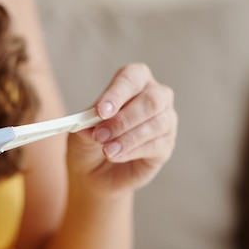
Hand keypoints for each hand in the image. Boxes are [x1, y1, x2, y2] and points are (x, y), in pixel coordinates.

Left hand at [67, 63, 177, 196]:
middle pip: (151, 100)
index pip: (132, 77)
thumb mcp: (82, 129)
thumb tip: (89, 125)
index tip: (100, 111)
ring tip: (106, 150)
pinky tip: (115, 156)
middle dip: (123, 119)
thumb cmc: (91, 140)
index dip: (116, 93)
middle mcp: (156, 97)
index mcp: (135, 81)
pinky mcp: (166, 145)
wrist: (95, 170)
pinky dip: (131, 152)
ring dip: (126, 138)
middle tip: (100, 135)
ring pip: (156, 124)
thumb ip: (87, 123)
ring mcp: (165, 121)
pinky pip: (155, 146)